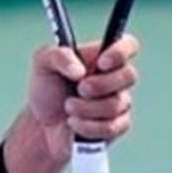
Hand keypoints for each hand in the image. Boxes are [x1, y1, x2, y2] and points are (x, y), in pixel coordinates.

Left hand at [27, 35, 139, 162]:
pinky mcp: (117, 126)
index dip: (121, 52)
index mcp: (102, 56)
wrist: (42, 123)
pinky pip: (111, 127)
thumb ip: (59, 56)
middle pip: (129, 76)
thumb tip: (79, 70)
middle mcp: (115, 77)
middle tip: (79, 89)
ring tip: (68, 107)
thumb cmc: (47, 88)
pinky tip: (73, 122)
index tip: (101, 63)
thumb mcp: (43, 63)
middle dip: (100, 85)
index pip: (128, 45)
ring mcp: (119, 102)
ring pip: (116, 104)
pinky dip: (87, 126)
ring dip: (86, 108)